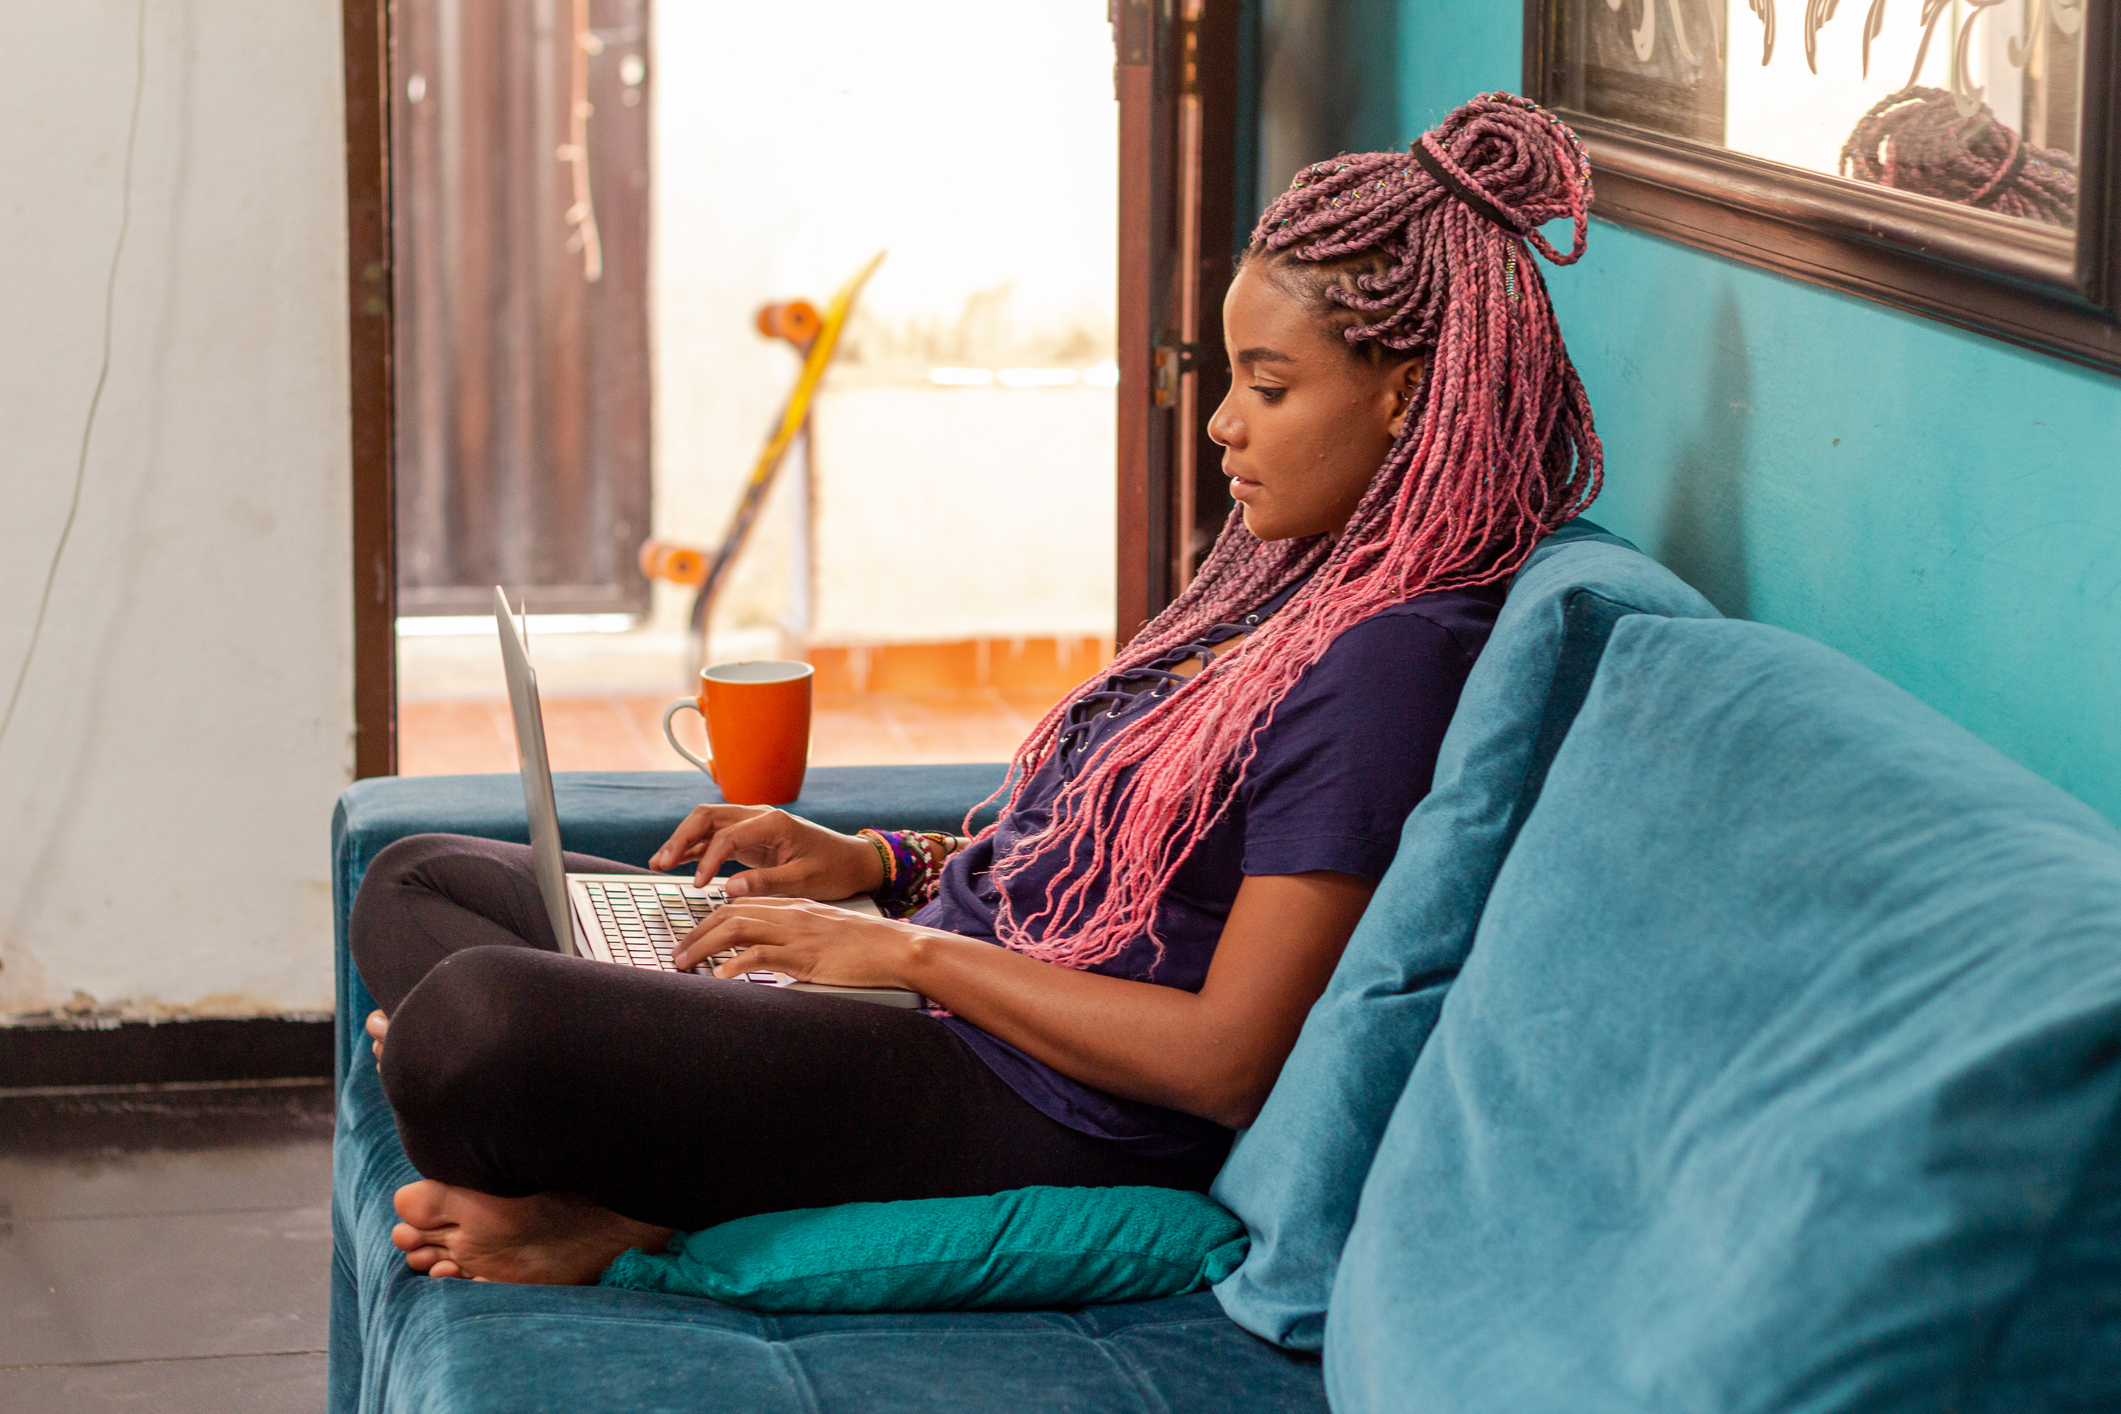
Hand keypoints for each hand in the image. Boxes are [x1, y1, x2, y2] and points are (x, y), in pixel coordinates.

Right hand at [647, 805, 884, 898]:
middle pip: (708, 817)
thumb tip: (729, 889)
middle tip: (661, 862)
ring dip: (683, 841)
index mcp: (774, 822)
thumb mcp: (805, 880)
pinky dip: (697, 849)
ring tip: (658, 863)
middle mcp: (760, 817)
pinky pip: (717, 838)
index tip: (697, 885)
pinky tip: (677, 863)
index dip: (707, 860)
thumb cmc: (834, 869)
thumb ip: (767, 883)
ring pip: (708, 825)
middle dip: (681, 838)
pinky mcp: (752, 839)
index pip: (727, 835)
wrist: (853, 862)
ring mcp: (754, 826)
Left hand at [673, 896, 934, 987]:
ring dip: (704, 947)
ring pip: (737, 930)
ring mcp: (796, 934)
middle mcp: (790, 914)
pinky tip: (720, 977)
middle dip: (696, 933)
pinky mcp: (804, 956)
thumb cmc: (866, 945)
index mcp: (794, 906)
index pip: (740, 905)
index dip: (709, 921)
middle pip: (730, 914)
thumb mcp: (824, 933)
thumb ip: (796, 936)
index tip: (690, 939)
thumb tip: (769, 954)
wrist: (896, 947)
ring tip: (684, 964)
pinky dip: (735, 965)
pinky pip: (761, 956)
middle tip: (676, 955)